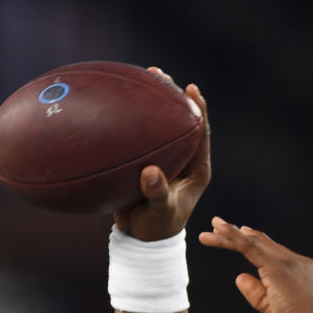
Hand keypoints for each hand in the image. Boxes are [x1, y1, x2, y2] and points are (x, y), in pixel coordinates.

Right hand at [114, 67, 211, 240]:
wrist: (140, 239)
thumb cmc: (157, 228)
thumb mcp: (159, 212)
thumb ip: (157, 194)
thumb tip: (150, 172)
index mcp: (196, 168)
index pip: (201, 133)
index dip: (198, 110)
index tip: (191, 89)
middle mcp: (183, 160)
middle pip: (180, 121)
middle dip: (171, 97)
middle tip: (159, 74)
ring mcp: (164, 159)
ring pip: (159, 126)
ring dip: (151, 103)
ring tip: (139, 78)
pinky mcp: (145, 162)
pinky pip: (139, 137)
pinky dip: (128, 122)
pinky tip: (110, 106)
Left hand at [199, 218, 312, 312]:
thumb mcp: (276, 312)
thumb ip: (258, 293)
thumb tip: (239, 277)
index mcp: (301, 273)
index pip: (274, 253)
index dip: (256, 242)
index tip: (242, 233)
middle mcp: (297, 263)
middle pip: (263, 244)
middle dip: (240, 235)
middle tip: (218, 225)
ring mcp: (289, 264)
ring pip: (254, 244)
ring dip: (230, 235)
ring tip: (212, 227)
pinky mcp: (277, 269)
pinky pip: (251, 248)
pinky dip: (234, 237)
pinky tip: (220, 230)